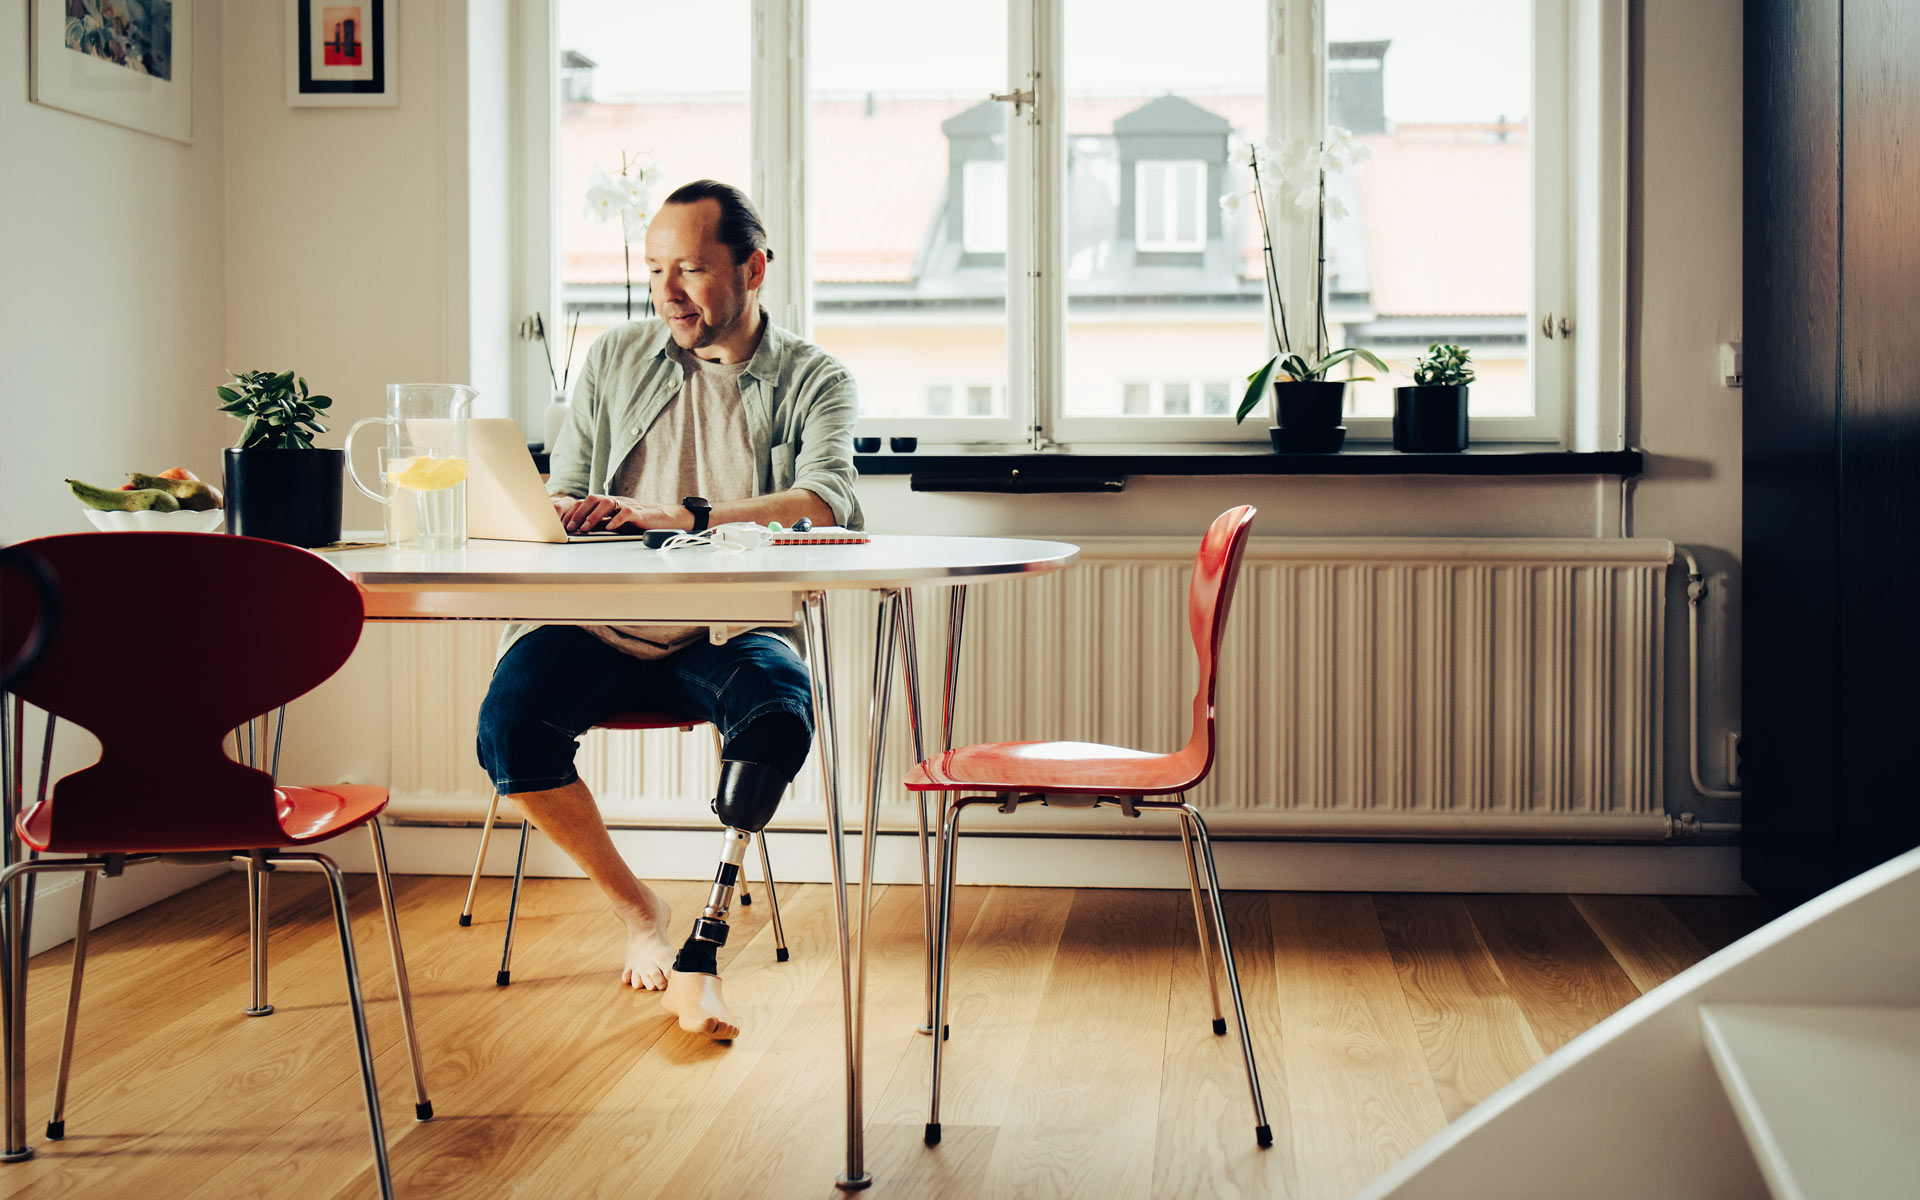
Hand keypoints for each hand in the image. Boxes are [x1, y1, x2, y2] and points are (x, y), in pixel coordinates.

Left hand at [556, 495, 684, 533]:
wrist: (665, 518)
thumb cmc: (640, 521)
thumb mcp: (617, 521)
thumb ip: (602, 522)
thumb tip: (581, 528)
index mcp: (609, 503)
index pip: (586, 501)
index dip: (574, 511)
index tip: (564, 524)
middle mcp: (616, 501)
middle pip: (593, 499)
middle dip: (579, 513)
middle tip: (571, 527)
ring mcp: (628, 505)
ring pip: (606, 503)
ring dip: (593, 516)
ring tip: (585, 528)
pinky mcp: (640, 512)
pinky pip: (626, 512)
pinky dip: (616, 520)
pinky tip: (609, 528)